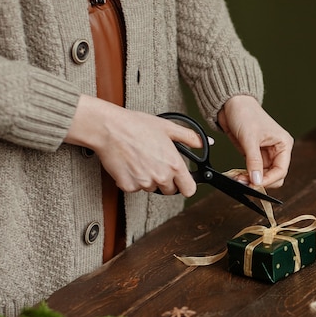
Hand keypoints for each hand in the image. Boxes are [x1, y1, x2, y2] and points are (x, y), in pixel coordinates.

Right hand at [65, 95, 202, 196]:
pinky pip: (134, 188)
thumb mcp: (168, 128)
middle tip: (156, 163)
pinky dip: (132, 179)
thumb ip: (190, 137)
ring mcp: (144, 183)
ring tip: (140, 160)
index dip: (186, 185)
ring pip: (151, 188)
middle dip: (165, 181)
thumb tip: (205, 142)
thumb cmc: (136, 125)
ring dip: (148, 179)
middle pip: (170, 191)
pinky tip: (130, 164)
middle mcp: (161, 177)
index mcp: (174, 165)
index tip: (182, 181)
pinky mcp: (128, 186)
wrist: (110, 128)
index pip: (189, 190)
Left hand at [217, 95, 292, 187]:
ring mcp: (266, 154)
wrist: (231, 104)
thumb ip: (254, 161)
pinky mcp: (254, 156)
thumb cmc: (245, 113)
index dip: (269, 180)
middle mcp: (277, 150)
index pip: (281, 170)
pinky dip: (247, 176)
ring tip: (239, 179)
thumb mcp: (250, 139)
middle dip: (260, 181)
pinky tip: (238, 176)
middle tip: (246, 183)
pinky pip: (254, 172)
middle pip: (274, 176)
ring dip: (252, 180)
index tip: (255, 184)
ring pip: (263, 176)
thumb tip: (257, 180)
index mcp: (283, 144)